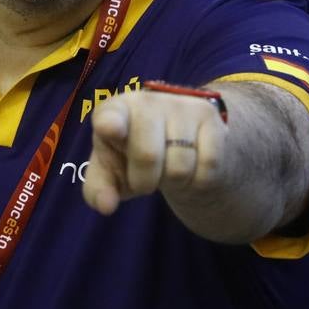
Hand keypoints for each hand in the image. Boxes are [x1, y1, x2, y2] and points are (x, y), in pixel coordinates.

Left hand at [82, 89, 227, 215]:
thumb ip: (99, 190)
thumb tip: (106, 206)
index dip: (111, 123)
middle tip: (145, 178)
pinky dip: (199, 178)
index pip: (110, 116)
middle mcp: (147, 101)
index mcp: (114, 112)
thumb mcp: (111, 173)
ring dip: (174, 182)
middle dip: (145, 182)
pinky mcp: (209, 116)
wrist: (179, 141)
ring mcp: (181, 106)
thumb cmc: (133, 157)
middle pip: (148, 156)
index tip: (111, 129)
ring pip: (180, 167)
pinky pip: (208, 165)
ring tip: (169, 168)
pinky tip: (192, 164)